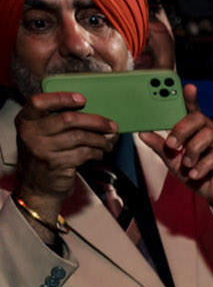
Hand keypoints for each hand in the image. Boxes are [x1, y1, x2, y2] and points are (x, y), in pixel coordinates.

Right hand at [13, 88, 116, 209]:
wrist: (37, 188)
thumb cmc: (44, 156)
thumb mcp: (41, 135)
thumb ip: (56, 122)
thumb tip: (94, 114)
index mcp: (25, 120)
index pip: (40, 102)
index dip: (62, 98)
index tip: (82, 99)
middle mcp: (31, 133)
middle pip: (68, 119)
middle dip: (95, 121)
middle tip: (111, 126)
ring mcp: (43, 150)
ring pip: (80, 137)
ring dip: (100, 140)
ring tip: (107, 142)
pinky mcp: (57, 164)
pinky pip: (84, 153)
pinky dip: (96, 152)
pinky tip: (99, 153)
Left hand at [160, 87, 212, 229]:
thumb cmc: (198, 174)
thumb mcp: (173, 162)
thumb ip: (160, 147)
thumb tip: (142, 133)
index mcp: (196, 130)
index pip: (191, 109)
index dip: (189, 97)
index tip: (186, 87)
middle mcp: (211, 131)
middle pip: (198, 118)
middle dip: (182, 129)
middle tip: (172, 144)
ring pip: (207, 135)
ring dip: (192, 151)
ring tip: (186, 165)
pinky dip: (203, 166)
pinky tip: (195, 174)